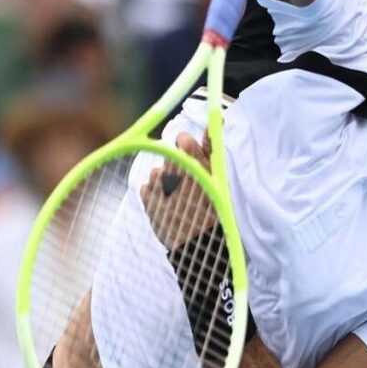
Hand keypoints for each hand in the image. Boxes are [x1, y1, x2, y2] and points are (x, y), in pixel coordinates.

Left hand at [139, 132, 216, 249]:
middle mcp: (176, 171)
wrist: (198, 247)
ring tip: (177, 198)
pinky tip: (167, 206)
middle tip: (186, 184)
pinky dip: (154, 194)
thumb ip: (213, 149)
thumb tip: (217, 120)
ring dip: (165, 181)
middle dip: (177, 166)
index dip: (186, 146)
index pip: (183, 140)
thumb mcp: (219, 180)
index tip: (189, 153)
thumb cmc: (213, 213)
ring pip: (157, 173)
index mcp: (196, 165)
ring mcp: (159, 186)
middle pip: (170, 158)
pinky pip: (147, 188)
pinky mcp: (148, 200)